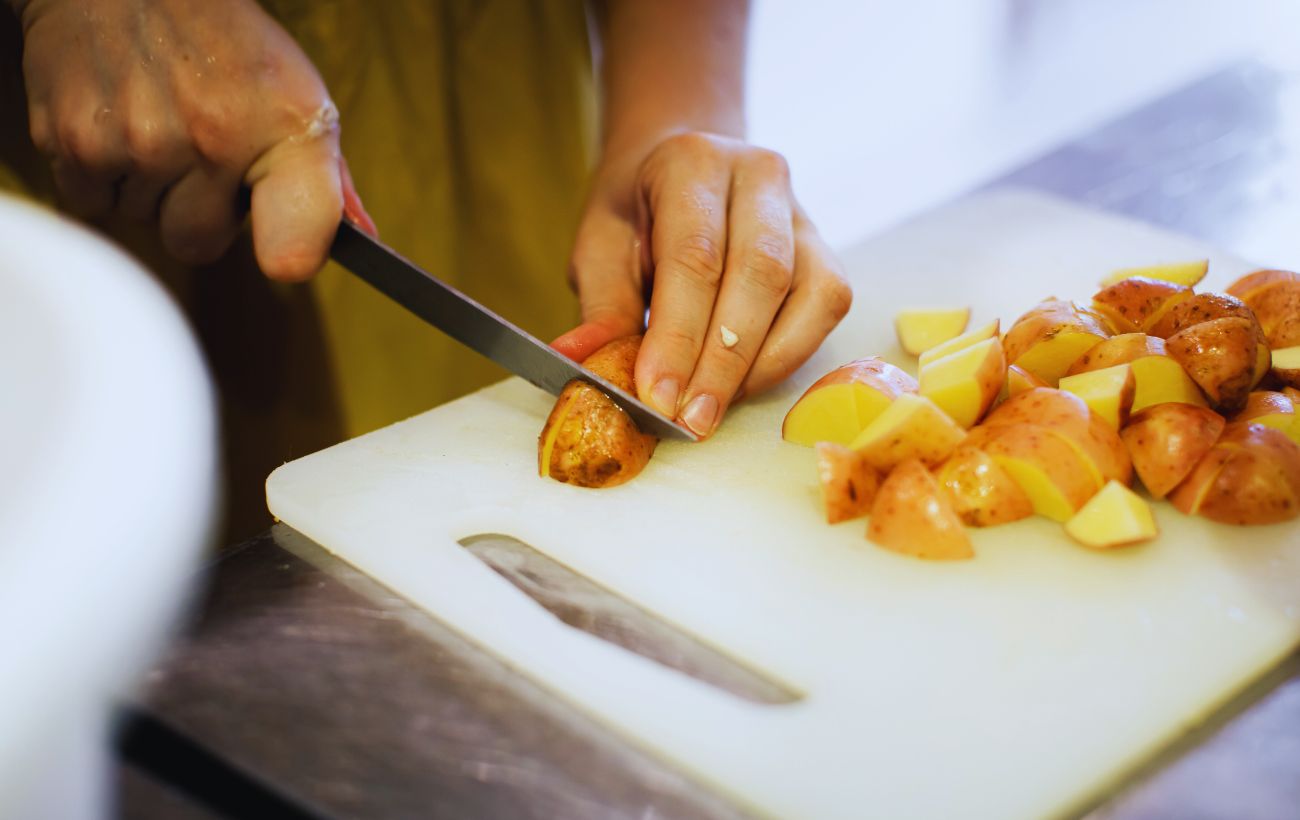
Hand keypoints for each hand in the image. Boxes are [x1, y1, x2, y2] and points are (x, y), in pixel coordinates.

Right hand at [16, 0, 374, 279]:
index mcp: (286, 131)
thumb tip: (360, 239)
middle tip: (198, 153)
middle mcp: (213, 140)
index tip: (285, 257)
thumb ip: (327, 178)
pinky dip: (99, 175)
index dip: (290, 256)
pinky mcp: (73, 141)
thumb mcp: (297, 95)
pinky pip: (91, 202)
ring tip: (157, 125)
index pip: (296, 239)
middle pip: (198, 244)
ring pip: (143, 221)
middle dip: (196, 212)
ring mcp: (140, 143)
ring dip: (148, 188)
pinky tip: (118, 124)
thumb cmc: (228, 47)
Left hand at [553, 132, 851, 438]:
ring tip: (714, 408)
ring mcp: (801, 210)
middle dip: (723, 362)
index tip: (658, 397)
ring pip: (809, 293)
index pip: (694, 256)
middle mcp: (758, 175)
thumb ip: (603, 305)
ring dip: (762, 365)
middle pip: (760, 275)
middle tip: (690, 420)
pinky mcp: (824, 246)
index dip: (678, 336)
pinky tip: (746, 383)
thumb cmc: (636, 212)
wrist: (678, 165)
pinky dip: (790, 354)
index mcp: (692, 163)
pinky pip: (826, 305)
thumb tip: (582, 363)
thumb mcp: (601, 245)